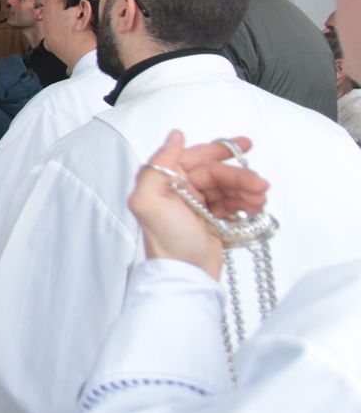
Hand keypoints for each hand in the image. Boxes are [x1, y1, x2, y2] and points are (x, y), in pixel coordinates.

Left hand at [129, 131, 267, 278]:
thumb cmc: (167, 239)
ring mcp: (197, 206)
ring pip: (227, 188)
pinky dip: (246, 203)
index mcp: (163, 182)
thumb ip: (157, 166)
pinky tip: (256, 208)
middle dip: (240, 176)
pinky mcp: (212, 221)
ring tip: (261, 201)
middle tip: (262, 185)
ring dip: (247, 191)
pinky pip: (233, 204)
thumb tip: (175, 136)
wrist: (186, 277)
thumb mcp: (150, 201)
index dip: (219, 150)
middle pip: (215, 173)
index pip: (194, 157)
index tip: (245, 146)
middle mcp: (178, 191)